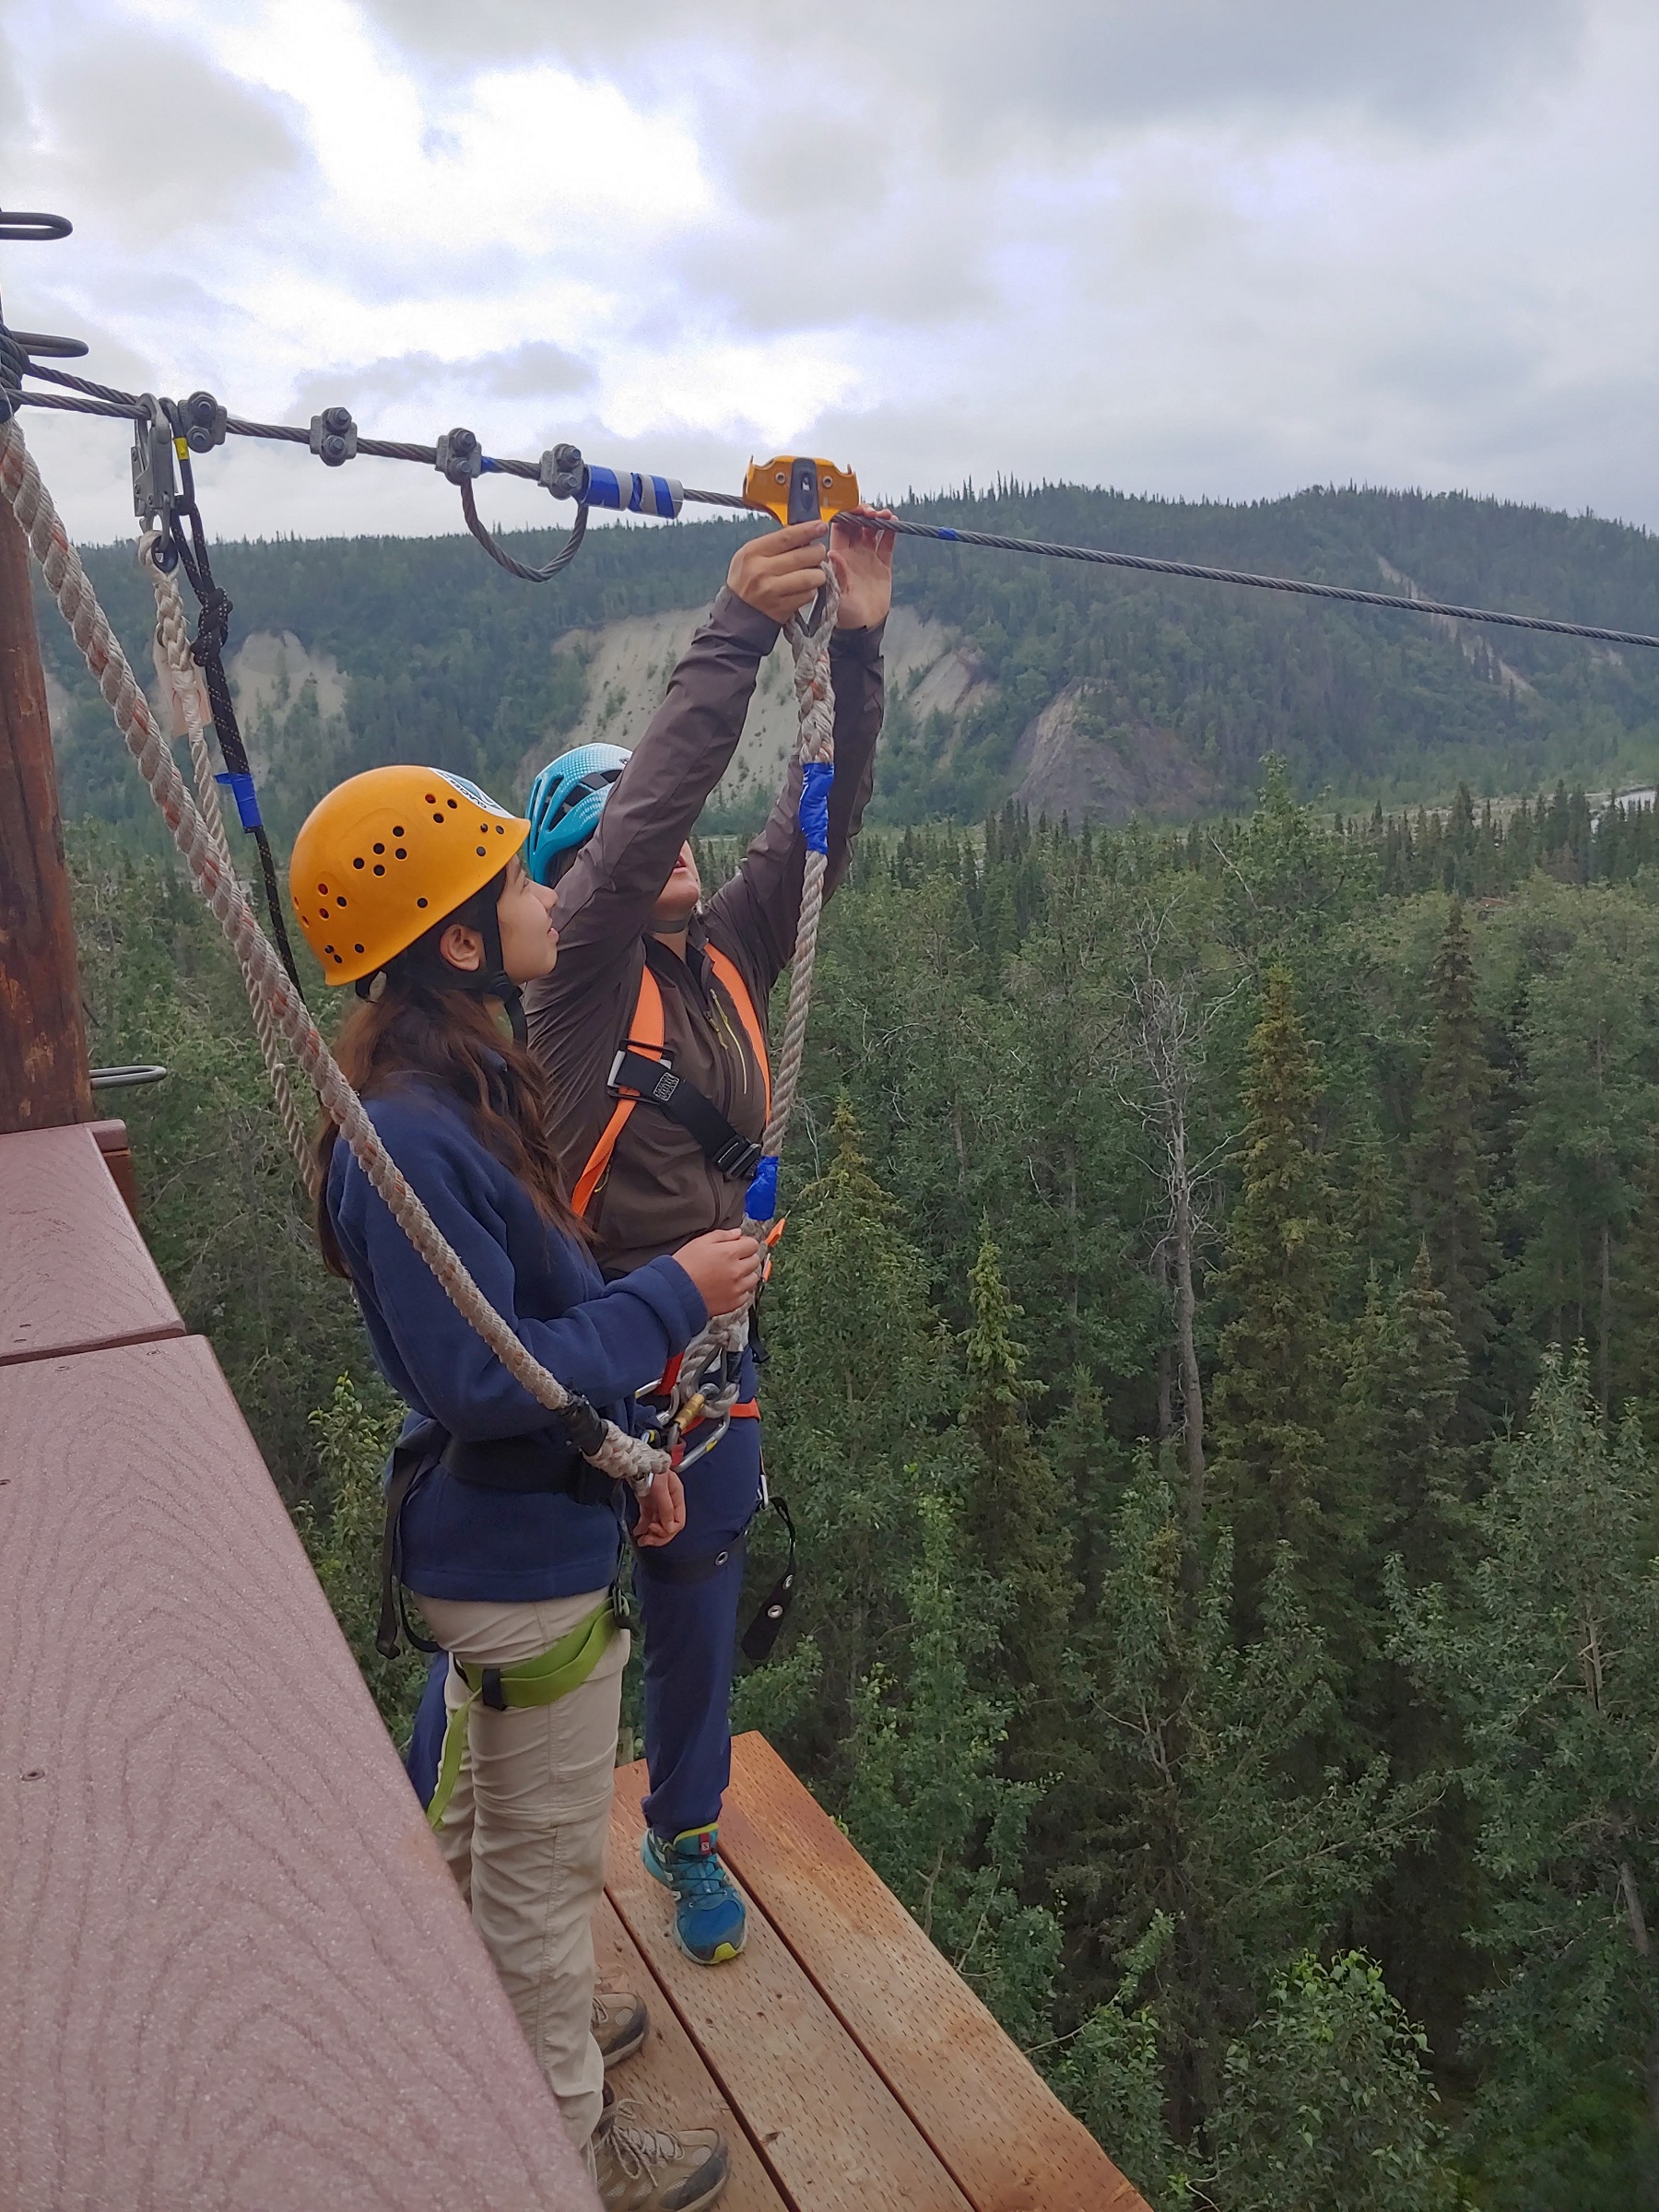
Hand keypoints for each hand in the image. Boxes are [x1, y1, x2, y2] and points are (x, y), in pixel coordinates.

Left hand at [634, 1462, 685, 1546]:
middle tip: (648, 1540)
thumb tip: (669, 1527)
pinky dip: (643, 1528)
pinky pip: (647, 1520)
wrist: (637, 1461)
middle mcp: (669, 1502)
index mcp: (677, 1498)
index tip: (655, 1528)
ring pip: (658, 1525)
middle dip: (659, 1536)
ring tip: (642, 1540)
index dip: (668, 1530)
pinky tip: (638, 1532)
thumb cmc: (651, 1469)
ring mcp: (658, 1503)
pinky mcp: (647, 1503)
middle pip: (669, 1526)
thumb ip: (666, 1508)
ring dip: (651, 1535)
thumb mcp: (661, 1489)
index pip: (679, 1522)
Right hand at [673, 1227, 764, 1317]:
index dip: (745, 1243)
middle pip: (755, 1260)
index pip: (753, 1245)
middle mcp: (737, 1271)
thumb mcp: (699, 1242)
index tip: (738, 1245)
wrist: (674, 1293)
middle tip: (733, 1259)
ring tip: (731, 1274)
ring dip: (746, 1274)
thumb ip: (722, 1235)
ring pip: (753, 1278)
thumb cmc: (684, 1266)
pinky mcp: (733, 1303)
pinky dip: (740, 1290)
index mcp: (730, 1253)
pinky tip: (728, 1287)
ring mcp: (736, 1288)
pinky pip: (746, 1294)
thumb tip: (737, 1233)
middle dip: (746, 1257)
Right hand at [728, 521, 829, 624]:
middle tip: (817, 553)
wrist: (736, 613)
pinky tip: (804, 588)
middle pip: (804, 556)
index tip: (821, 526)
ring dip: (818, 574)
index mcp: (753, 552)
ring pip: (811, 577)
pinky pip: (808, 595)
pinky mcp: (782, 608)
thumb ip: (775, 544)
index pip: (786, 537)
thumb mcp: (751, 555)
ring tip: (813, 573)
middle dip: (817, 553)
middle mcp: (762, 571)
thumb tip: (804, 534)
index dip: (807, 530)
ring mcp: (772, 591)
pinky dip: (811, 590)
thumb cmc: (747, 580)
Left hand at [831, 508, 895, 629]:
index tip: (855, 510)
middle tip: (871, 511)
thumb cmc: (846, 614)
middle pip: (857, 525)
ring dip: (878, 519)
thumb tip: (833, 553)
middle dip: (864, 513)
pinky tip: (894, 523)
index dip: (846, 515)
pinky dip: (890, 531)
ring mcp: (868, 557)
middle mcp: (853, 553)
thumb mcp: (838, 595)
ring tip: (886, 515)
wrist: (864, 627)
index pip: (840, 529)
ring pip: (873, 530)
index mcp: (838, 557)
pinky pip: (887, 543)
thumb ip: (837, 574)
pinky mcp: (883, 564)